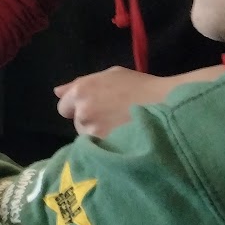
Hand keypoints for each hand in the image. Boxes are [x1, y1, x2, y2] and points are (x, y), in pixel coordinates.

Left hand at [53, 66, 179, 137]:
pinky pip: (98, 149)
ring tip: (121, 129)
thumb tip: (57, 92)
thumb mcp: (111, 75)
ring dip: (99, 135)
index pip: (63, 107)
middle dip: (89, 121)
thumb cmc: (140, 86)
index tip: (96, 108)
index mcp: (82, 91)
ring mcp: (94, 131)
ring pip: (87, 138)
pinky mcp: (105, 147)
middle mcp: (83, 111)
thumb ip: (80, 83)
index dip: (78, 108)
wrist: (168, 106)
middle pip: (77, 123)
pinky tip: (123, 140)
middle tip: (113, 118)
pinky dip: (108, 147)